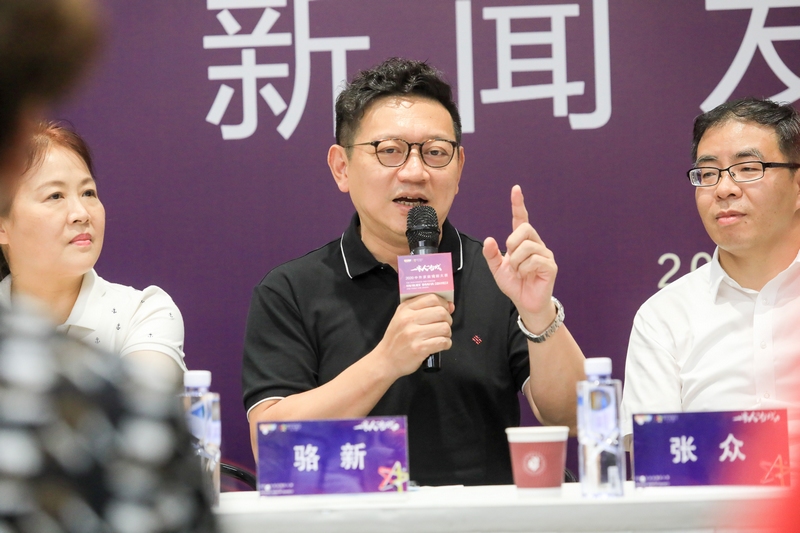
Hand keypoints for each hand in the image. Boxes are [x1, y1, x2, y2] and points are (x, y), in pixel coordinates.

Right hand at [374, 294, 453, 376]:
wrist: (386, 360)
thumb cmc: (396, 339)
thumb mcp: (402, 318)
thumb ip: (422, 309)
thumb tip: (450, 306)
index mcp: (405, 309)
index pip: (432, 298)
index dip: (443, 303)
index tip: (446, 309)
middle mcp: (409, 319)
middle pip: (441, 312)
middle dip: (448, 319)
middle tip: (444, 325)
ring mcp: (414, 334)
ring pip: (444, 327)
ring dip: (447, 333)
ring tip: (441, 336)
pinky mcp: (420, 348)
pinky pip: (443, 342)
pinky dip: (446, 343)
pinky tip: (441, 345)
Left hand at [483, 185, 556, 329]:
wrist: (525, 303)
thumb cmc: (514, 284)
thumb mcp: (497, 269)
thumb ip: (491, 255)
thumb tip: (489, 239)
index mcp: (523, 242)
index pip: (521, 219)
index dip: (518, 204)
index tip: (516, 189)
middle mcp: (536, 244)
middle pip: (524, 229)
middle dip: (512, 243)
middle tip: (511, 260)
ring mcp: (545, 254)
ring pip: (527, 247)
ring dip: (516, 262)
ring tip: (519, 271)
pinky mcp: (550, 266)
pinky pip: (534, 261)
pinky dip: (524, 270)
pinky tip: (527, 276)